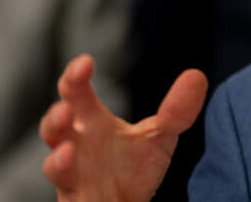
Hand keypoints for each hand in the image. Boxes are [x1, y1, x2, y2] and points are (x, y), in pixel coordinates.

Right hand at [39, 54, 207, 201]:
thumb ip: (176, 110)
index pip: (76, 94)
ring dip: (57, 153)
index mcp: (91, 121)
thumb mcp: (160, 135)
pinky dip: (66, 179)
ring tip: (67, 142)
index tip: (86, 62)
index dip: (75, 77)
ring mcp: (72, 173)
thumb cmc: (134, 167)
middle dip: (57, 113)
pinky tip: (72, 163)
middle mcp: (75, 144)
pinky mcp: (76, 198)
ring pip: (53, 163)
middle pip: (56, 124)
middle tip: (68, 102)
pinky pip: (66, 192)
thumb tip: (197, 75)